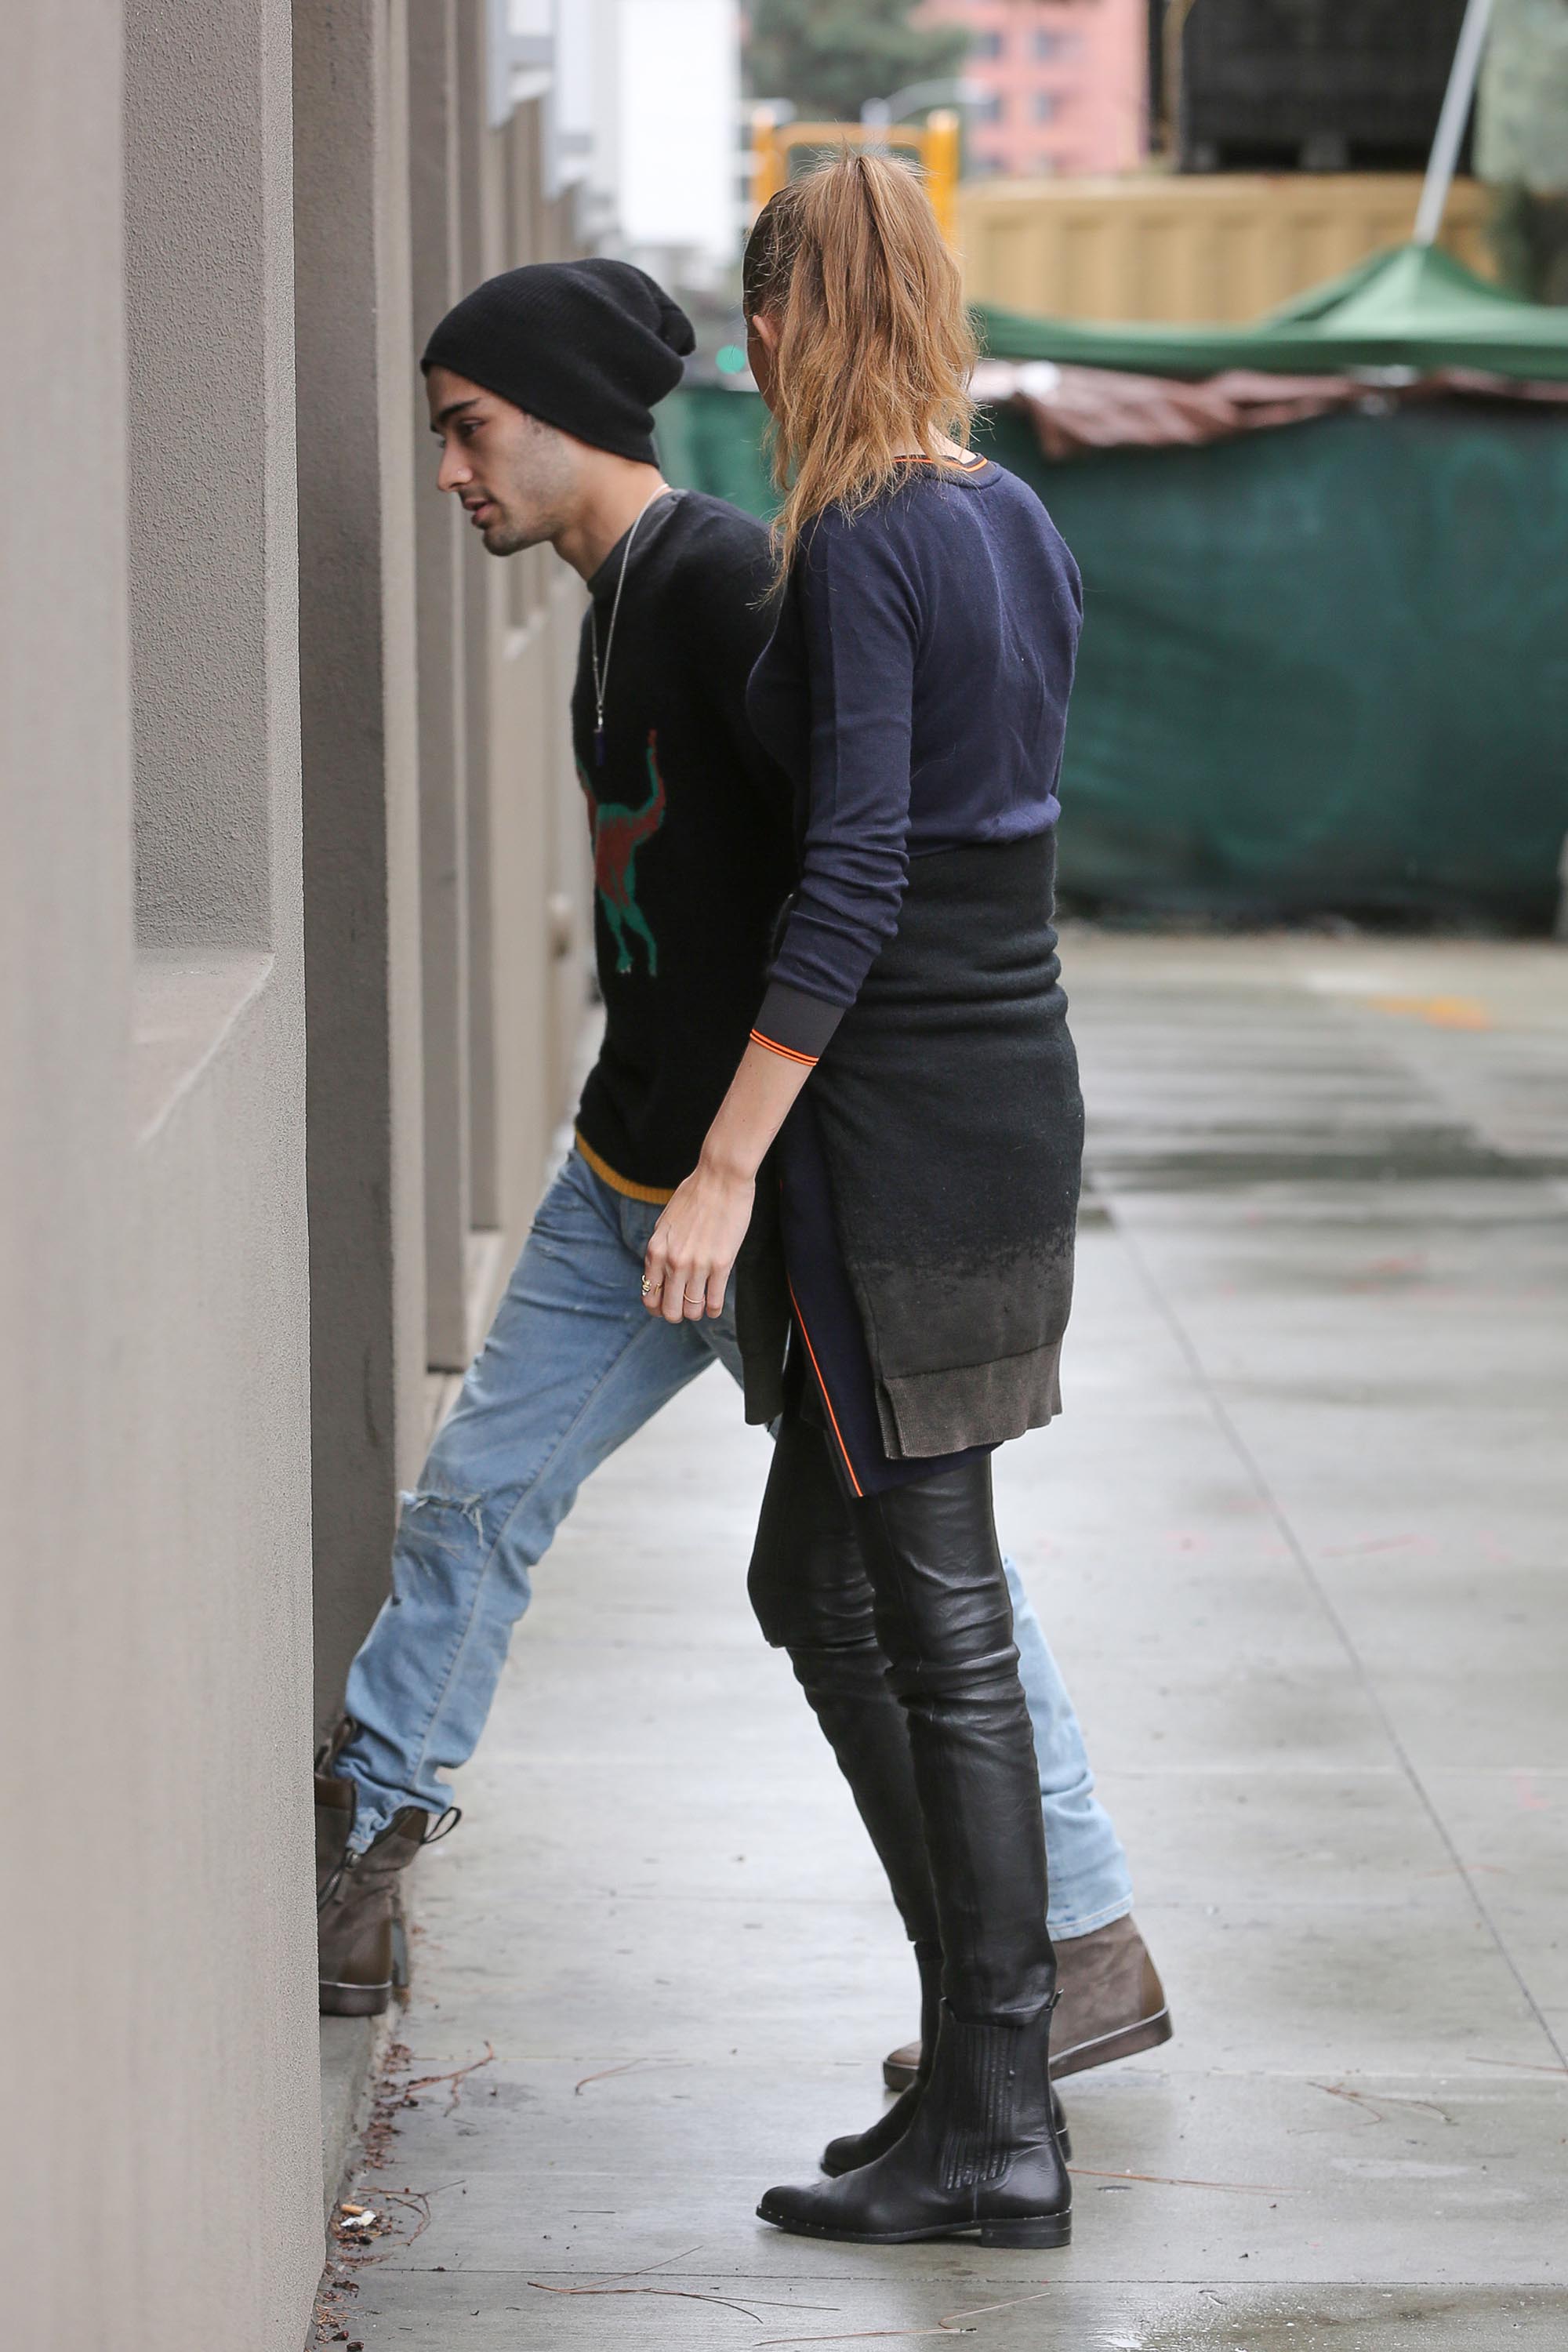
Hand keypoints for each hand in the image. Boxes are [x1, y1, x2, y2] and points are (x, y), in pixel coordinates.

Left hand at [642, 1156, 755, 1322]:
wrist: (720, 1178)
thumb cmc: (694, 1195)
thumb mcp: (666, 1224)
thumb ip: (661, 1250)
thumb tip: (661, 1274)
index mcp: (656, 1251)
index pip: (650, 1296)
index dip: (657, 1307)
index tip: (666, 1306)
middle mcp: (673, 1262)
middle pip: (670, 1310)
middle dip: (676, 1314)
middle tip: (684, 1309)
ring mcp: (697, 1265)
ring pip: (693, 1310)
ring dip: (697, 1312)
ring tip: (702, 1306)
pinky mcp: (721, 1264)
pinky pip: (715, 1301)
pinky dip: (714, 1309)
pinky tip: (715, 1306)